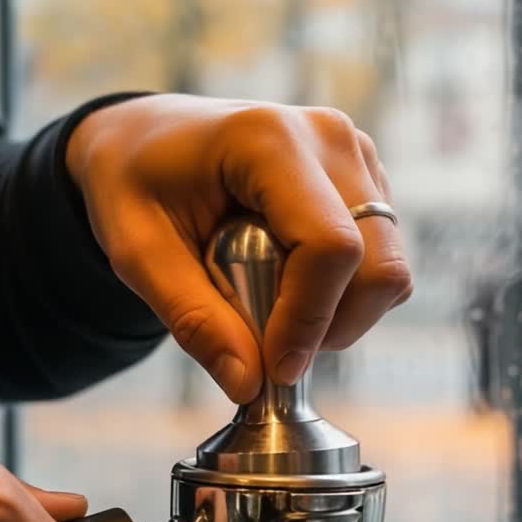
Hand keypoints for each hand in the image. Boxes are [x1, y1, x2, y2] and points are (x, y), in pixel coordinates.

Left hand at [66, 94, 413, 402]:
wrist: (145, 136)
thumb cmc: (134, 181)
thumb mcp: (138, 253)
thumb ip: (193, 319)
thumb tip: (247, 384)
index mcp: (268, 139)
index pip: (330, 246)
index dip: (308, 320)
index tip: (273, 368)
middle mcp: (328, 138)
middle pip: (377, 264)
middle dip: (330, 327)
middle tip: (272, 348)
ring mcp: (356, 156)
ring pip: (388, 270)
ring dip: (338, 315)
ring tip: (274, 310)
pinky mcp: (368, 180)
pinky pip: (382, 262)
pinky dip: (344, 296)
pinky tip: (291, 285)